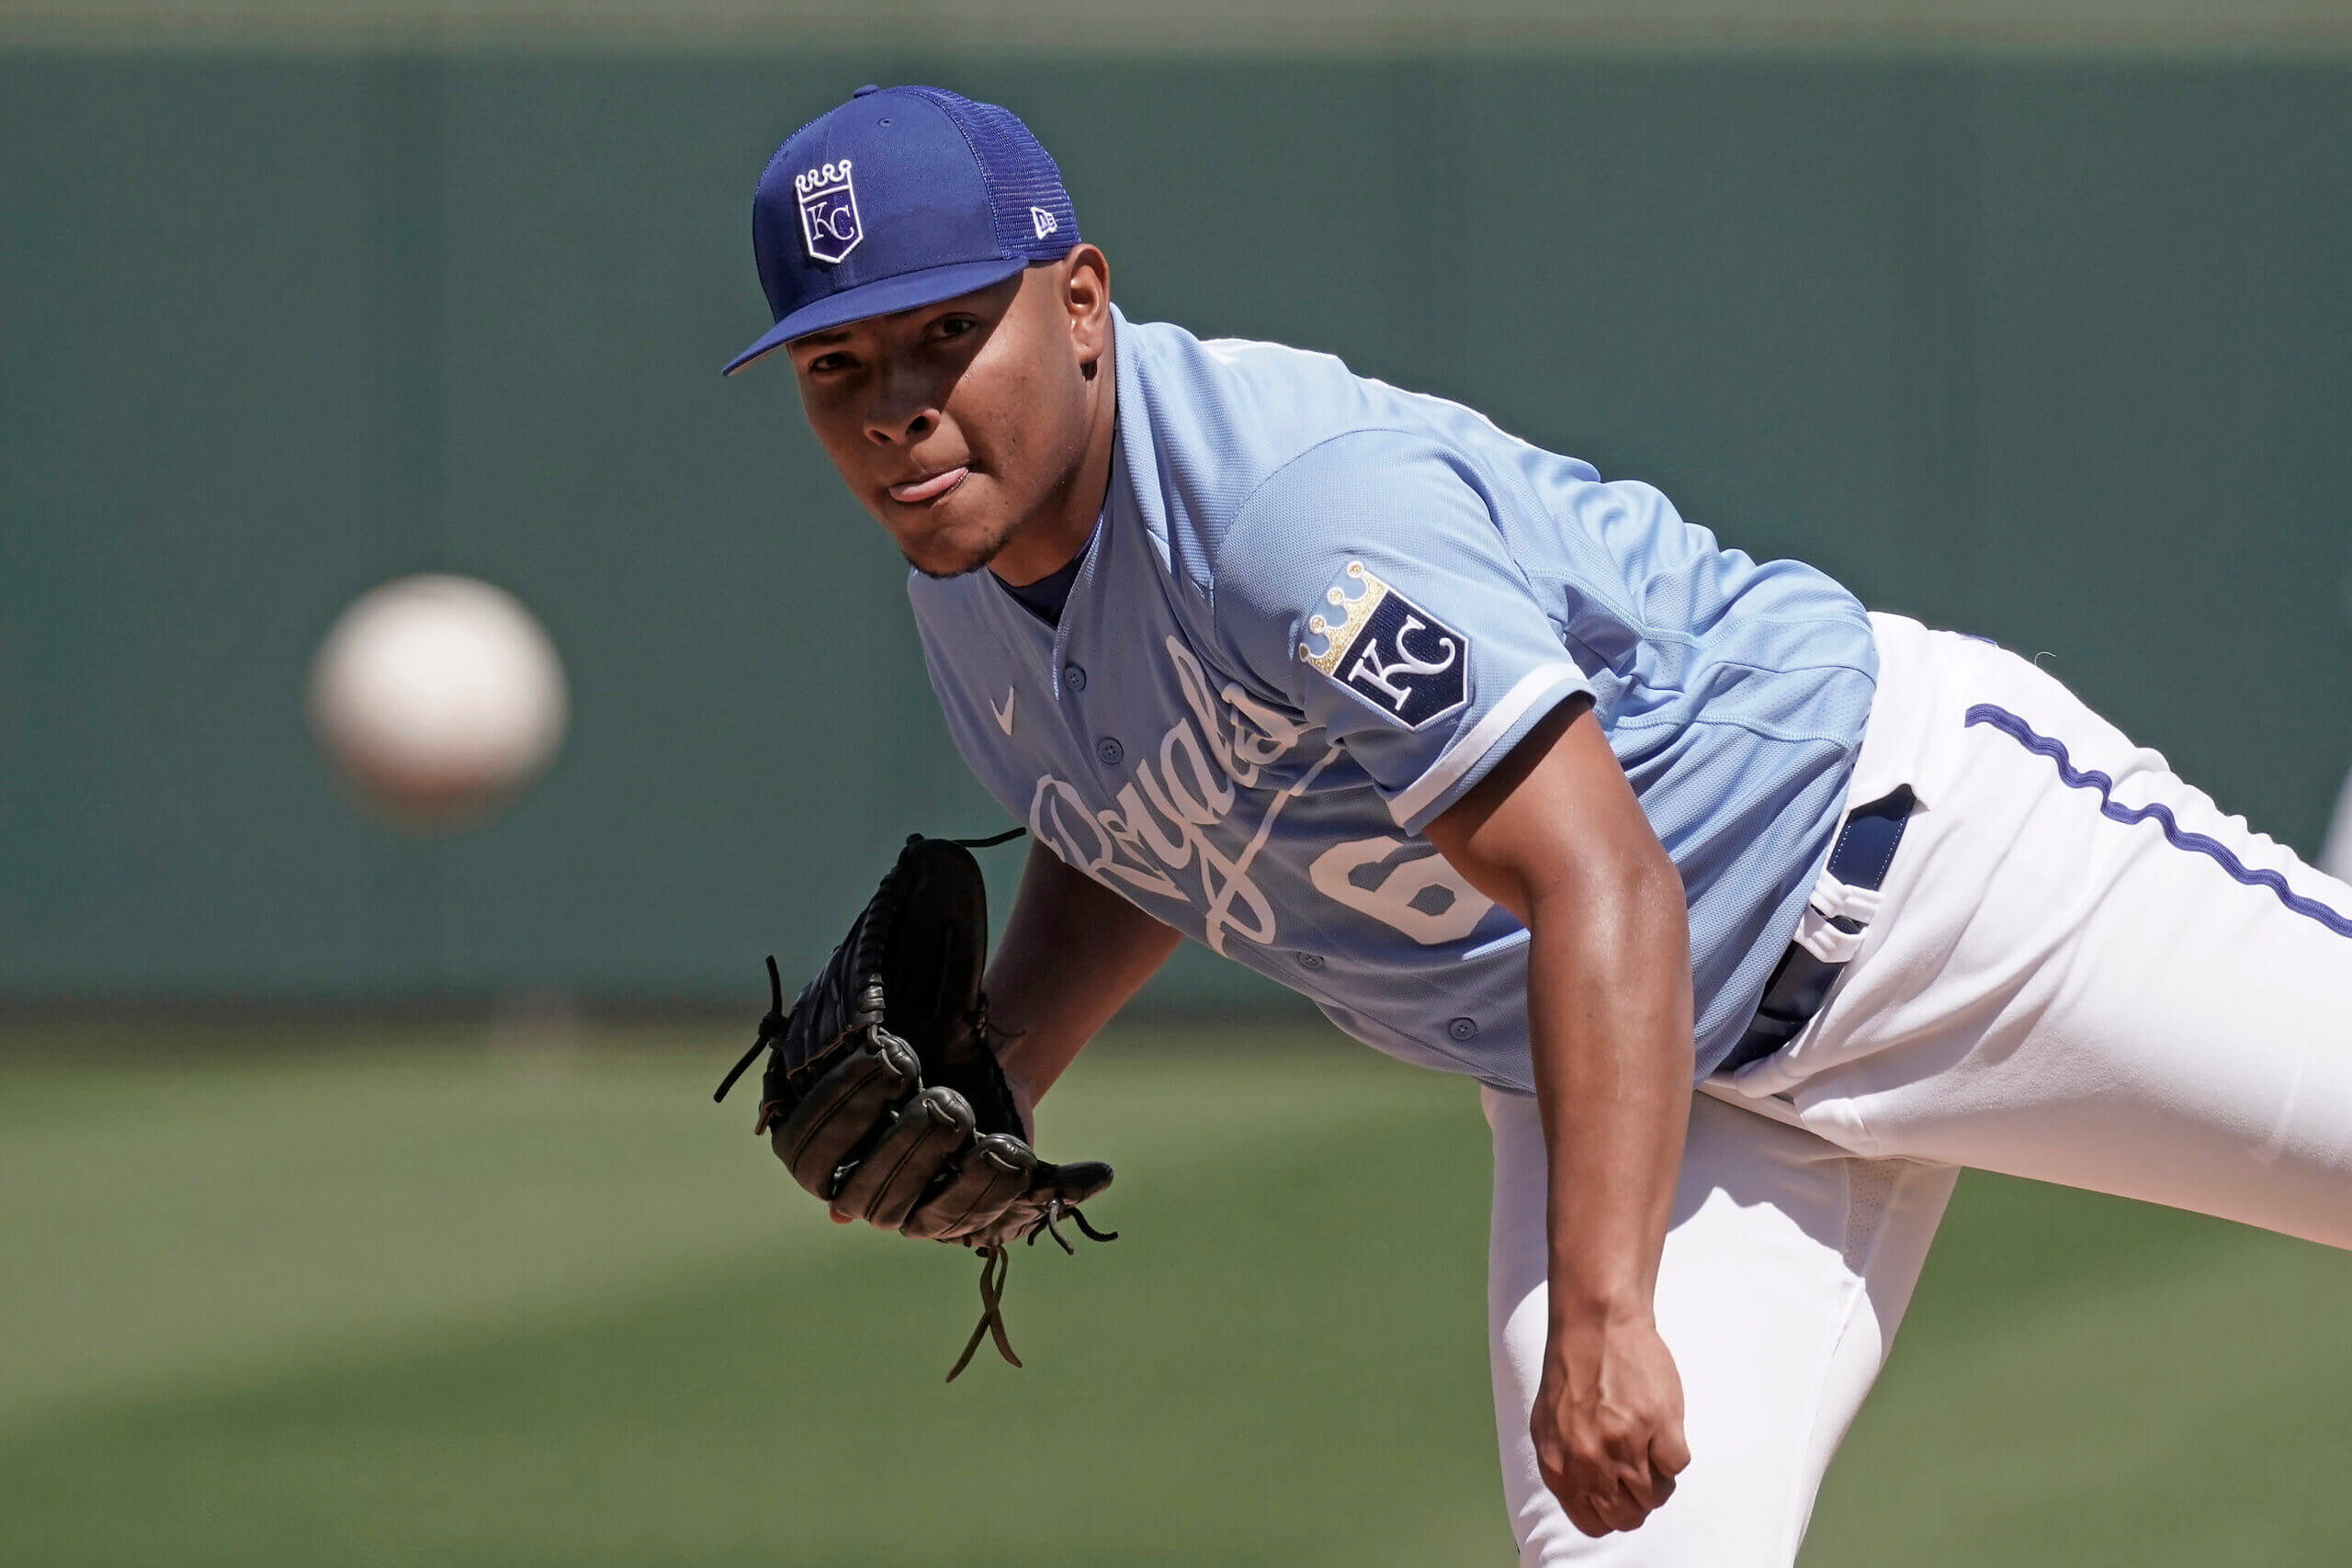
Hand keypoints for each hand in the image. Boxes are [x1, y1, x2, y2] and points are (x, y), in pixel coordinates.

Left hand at [1532, 1310, 1689, 1536]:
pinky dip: (1673, 1450)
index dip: (1610, 1511)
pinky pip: (1677, 1465)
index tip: (1618, 1494)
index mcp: (1561, 1465)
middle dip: (1636, 1498)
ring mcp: (1626, 1445)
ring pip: (1656, 1495)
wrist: (1595, 1324)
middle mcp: (1590, 1462)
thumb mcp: (1549, 1425)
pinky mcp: (1659, 1425)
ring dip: (1657, 1475)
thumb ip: (1565, 1467)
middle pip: (1628, 1516)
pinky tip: (1660, 1426)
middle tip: (1638, 1469)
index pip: (1593, 1523)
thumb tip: (1587, 1499)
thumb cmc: (1573, 1371)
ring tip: (1649, 1442)